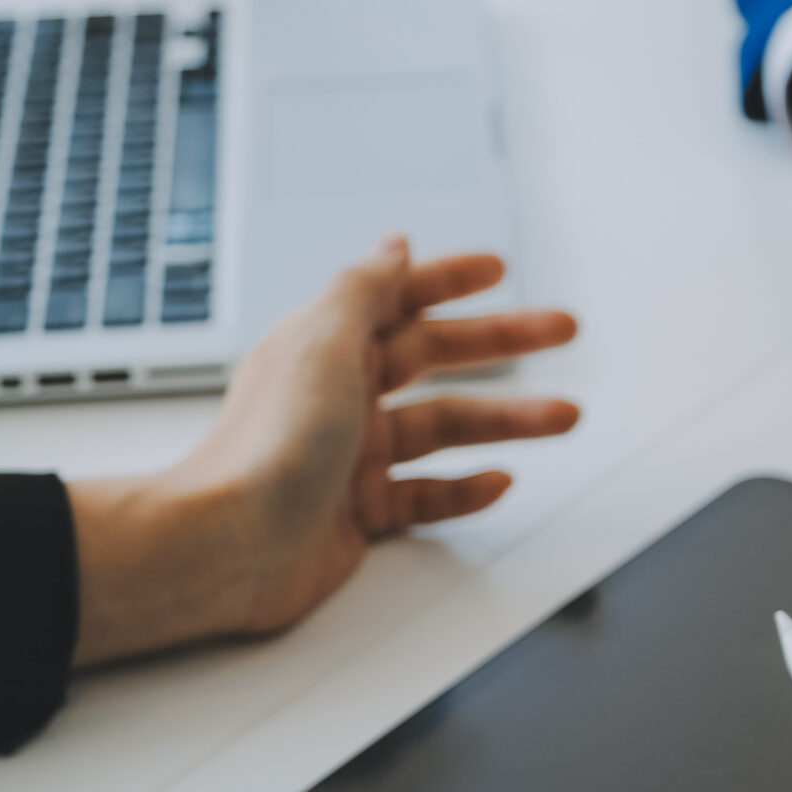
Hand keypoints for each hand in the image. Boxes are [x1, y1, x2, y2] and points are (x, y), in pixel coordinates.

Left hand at [68, 239, 579, 664]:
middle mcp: (339, 395)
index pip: (399, 299)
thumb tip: (393, 245)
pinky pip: (429, 495)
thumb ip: (364, 288)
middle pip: (437, 358)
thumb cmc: (266, 447)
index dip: (451, 280)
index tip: (498, 269)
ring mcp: (352, 456)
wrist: (230, 546)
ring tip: (562, 417)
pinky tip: (500, 481)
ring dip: (508, 421)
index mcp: (325, 345)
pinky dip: (467, 489)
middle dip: (504, 343)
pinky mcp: (360, 513)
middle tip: (559, 330)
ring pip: (446, 429)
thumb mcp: (322, 341)